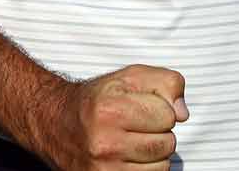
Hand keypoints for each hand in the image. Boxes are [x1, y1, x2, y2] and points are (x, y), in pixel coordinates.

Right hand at [31, 65, 187, 170]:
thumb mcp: (130, 77)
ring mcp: (103, 169)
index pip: (168, 116)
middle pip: (167, 144)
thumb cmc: (98, 99)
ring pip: (161, 167)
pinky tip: (129, 159)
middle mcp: (104, 142)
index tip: (143, 108)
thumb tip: (182, 113)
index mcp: (109, 109)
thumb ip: (166, 83)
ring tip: (133, 143)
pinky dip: (145, 170)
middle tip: (138, 127)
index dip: (161, 110)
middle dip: (160, 133)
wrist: (55, 123)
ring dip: (154, 156)